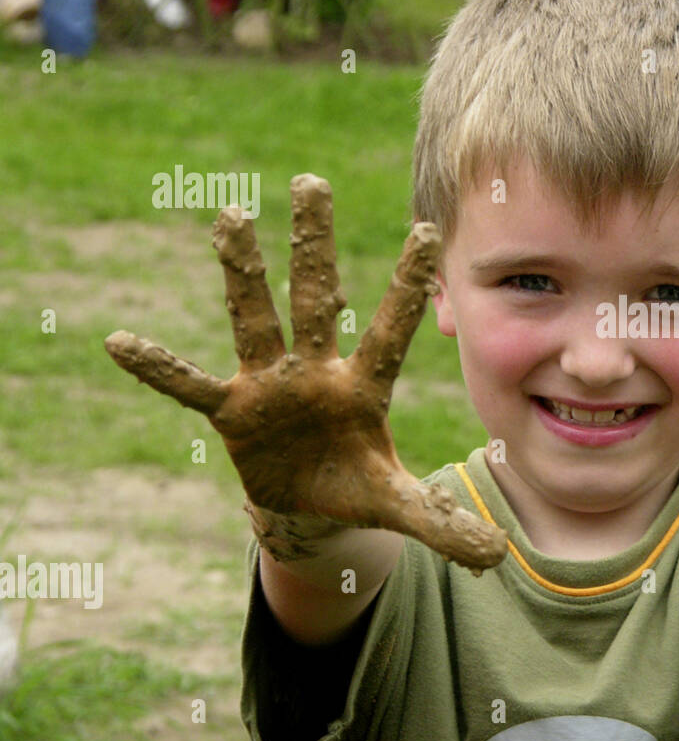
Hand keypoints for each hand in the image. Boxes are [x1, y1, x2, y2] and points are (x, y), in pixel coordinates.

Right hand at [105, 175, 507, 572]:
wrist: (310, 506)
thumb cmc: (359, 488)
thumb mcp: (401, 508)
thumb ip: (444, 525)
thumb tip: (497, 558)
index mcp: (365, 386)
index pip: (390, 328)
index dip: (407, 286)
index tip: (427, 230)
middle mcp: (317, 371)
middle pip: (316, 297)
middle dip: (312, 245)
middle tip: (312, 182)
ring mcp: (271, 384)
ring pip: (255, 317)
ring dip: (241, 272)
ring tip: (230, 214)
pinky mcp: (233, 411)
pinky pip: (190, 385)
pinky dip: (159, 369)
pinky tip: (119, 342)